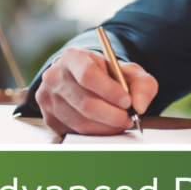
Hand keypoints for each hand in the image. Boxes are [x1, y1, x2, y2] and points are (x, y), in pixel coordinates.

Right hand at [35, 47, 157, 134]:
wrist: (85, 81)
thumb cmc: (108, 75)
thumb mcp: (129, 72)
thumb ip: (142, 84)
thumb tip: (140, 106)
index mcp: (73, 57)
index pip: (88, 75)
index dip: (109, 91)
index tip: (127, 102)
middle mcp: (55, 76)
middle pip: (85, 103)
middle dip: (113, 115)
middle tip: (128, 117)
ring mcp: (48, 98)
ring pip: (81, 121)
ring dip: (106, 126)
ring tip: (120, 122)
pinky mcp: (49, 118)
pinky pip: (75, 132)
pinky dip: (96, 132)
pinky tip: (105, 125)